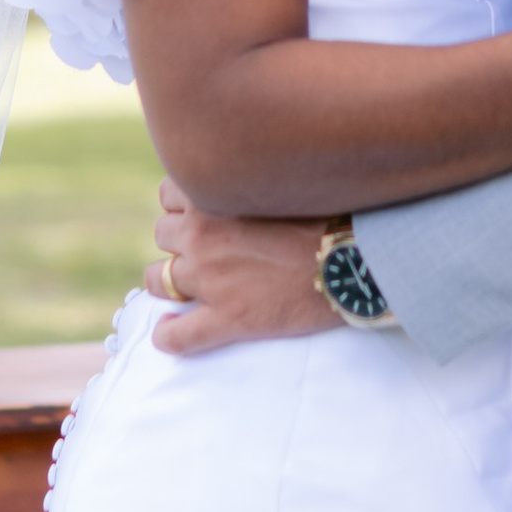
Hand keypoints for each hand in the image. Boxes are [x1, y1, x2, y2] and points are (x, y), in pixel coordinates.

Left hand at [145, 180, 342, 354]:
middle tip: (202, 248)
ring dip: (167, 282)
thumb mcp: (282, 179)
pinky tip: (170, 332)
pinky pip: (178, 336)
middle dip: (177, 241)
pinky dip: (168, 335)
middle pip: (162, 235)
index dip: (182, 205)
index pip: (169, 194)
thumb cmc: (330, 213)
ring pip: (158, 280)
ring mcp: (210, 280)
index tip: (198, 212)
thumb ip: (251, 178)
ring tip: (183, 287)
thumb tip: (247, 176)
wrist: (354, 259)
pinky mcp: (227, 319)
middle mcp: (202, 236)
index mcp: (215, 197)